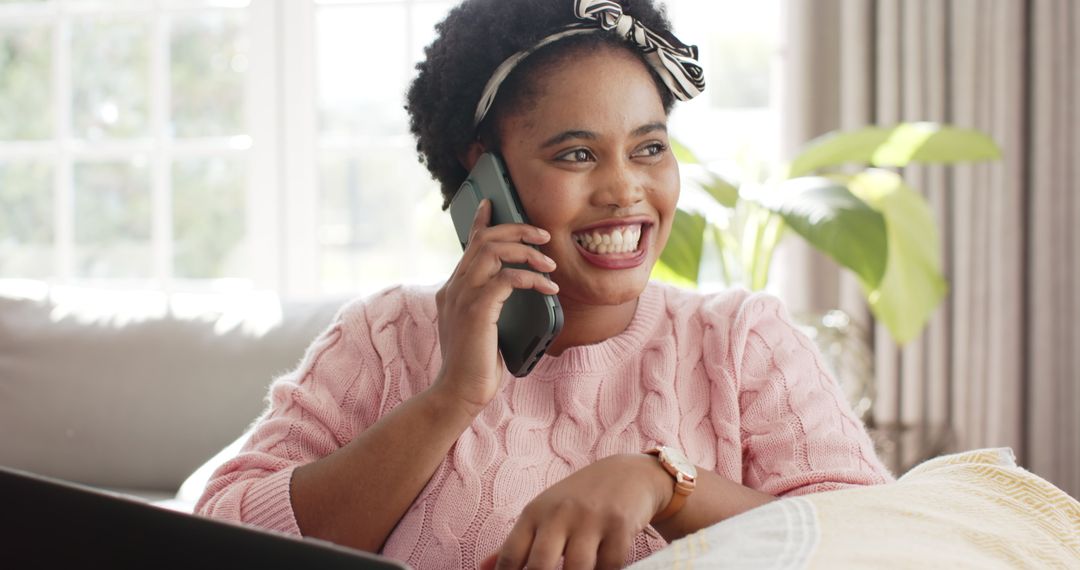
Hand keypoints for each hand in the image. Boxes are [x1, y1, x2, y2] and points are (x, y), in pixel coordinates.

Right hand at [431, 199, 557, 415]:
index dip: (481, 221)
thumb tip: (515, 289)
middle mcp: (454, 287)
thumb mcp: (483, 328)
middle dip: (517, 231)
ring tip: (548, 264)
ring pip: (493, 251)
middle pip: (484, 240)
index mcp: (454, 289)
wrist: (459, 393)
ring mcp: (462, 297)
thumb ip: (490, 305)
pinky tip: (548, 289)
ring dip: (526, 252)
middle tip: (543, 237)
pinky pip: (506, 279)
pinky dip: (531, 279)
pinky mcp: (476, 310)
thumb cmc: (476, 365)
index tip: (494, 203)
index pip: (468, 245)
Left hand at [481, 454, 672, 569]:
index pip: (510, 556)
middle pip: (540, 566)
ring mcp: (590, 518)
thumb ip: (517, 543)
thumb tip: (483, 569)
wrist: (627, 474)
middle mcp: (559, 513)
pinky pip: (609, 567)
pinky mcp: (620, 525)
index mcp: (535, 513)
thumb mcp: (544, 513)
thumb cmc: (578, 500)